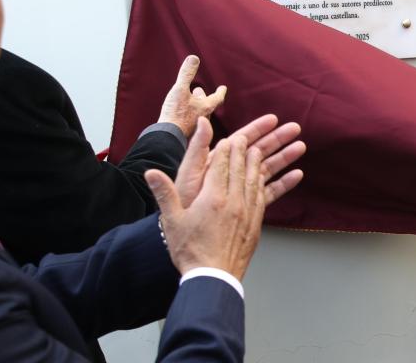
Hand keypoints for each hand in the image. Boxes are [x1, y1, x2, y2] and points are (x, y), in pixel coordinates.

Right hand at [145, 117, 304, 279]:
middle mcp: (233, 201)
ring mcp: (247, 212)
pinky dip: (265, 184)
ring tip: (260, 151)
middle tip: (246, 138)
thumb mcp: (172, 221)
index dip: (225, 149)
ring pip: (254, 180)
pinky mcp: (255, 224)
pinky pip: (263, 197)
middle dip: (243, 150)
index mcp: (212, 197)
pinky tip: (264, 179)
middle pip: (240, 168)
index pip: (220, 165)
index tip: (229, 138)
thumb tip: (151, 173)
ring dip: (257, 163)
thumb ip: (164, 194)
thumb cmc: (190, 251)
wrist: (213, 277)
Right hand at [158, 55, 226, 137]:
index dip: (220, 92)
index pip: (217, 98)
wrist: (166, 138)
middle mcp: (203, 119)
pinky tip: (181, 117)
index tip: (223, 87)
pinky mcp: (186, 134)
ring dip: (195, 106)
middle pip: (207, 106)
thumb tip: (194, 57)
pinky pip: (189, 122)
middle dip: (204, 97)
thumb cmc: (175, 114)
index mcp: (206, 108)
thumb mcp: (180, 90)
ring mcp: (195, 129)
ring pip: (198, 115)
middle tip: (200, 90)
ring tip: (190, 101)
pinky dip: (187, 115)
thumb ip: (186, 74)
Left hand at [174, 115, 305, 207]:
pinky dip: (283, 183)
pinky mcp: (248, 206)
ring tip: (301, 147)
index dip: (257, 129)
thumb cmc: (184, 205)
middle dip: (276, 139)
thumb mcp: (188, 173)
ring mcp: (241, 190)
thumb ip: (198, 148)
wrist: (191, 242)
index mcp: (218, 162)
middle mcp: (231, 174)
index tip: (273, 119)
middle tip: (295, 128)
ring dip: (284, 157)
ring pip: (266, 169)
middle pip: (258, 151)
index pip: (241, 140)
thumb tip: (202, 121)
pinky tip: (297, 175)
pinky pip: (269, 192)